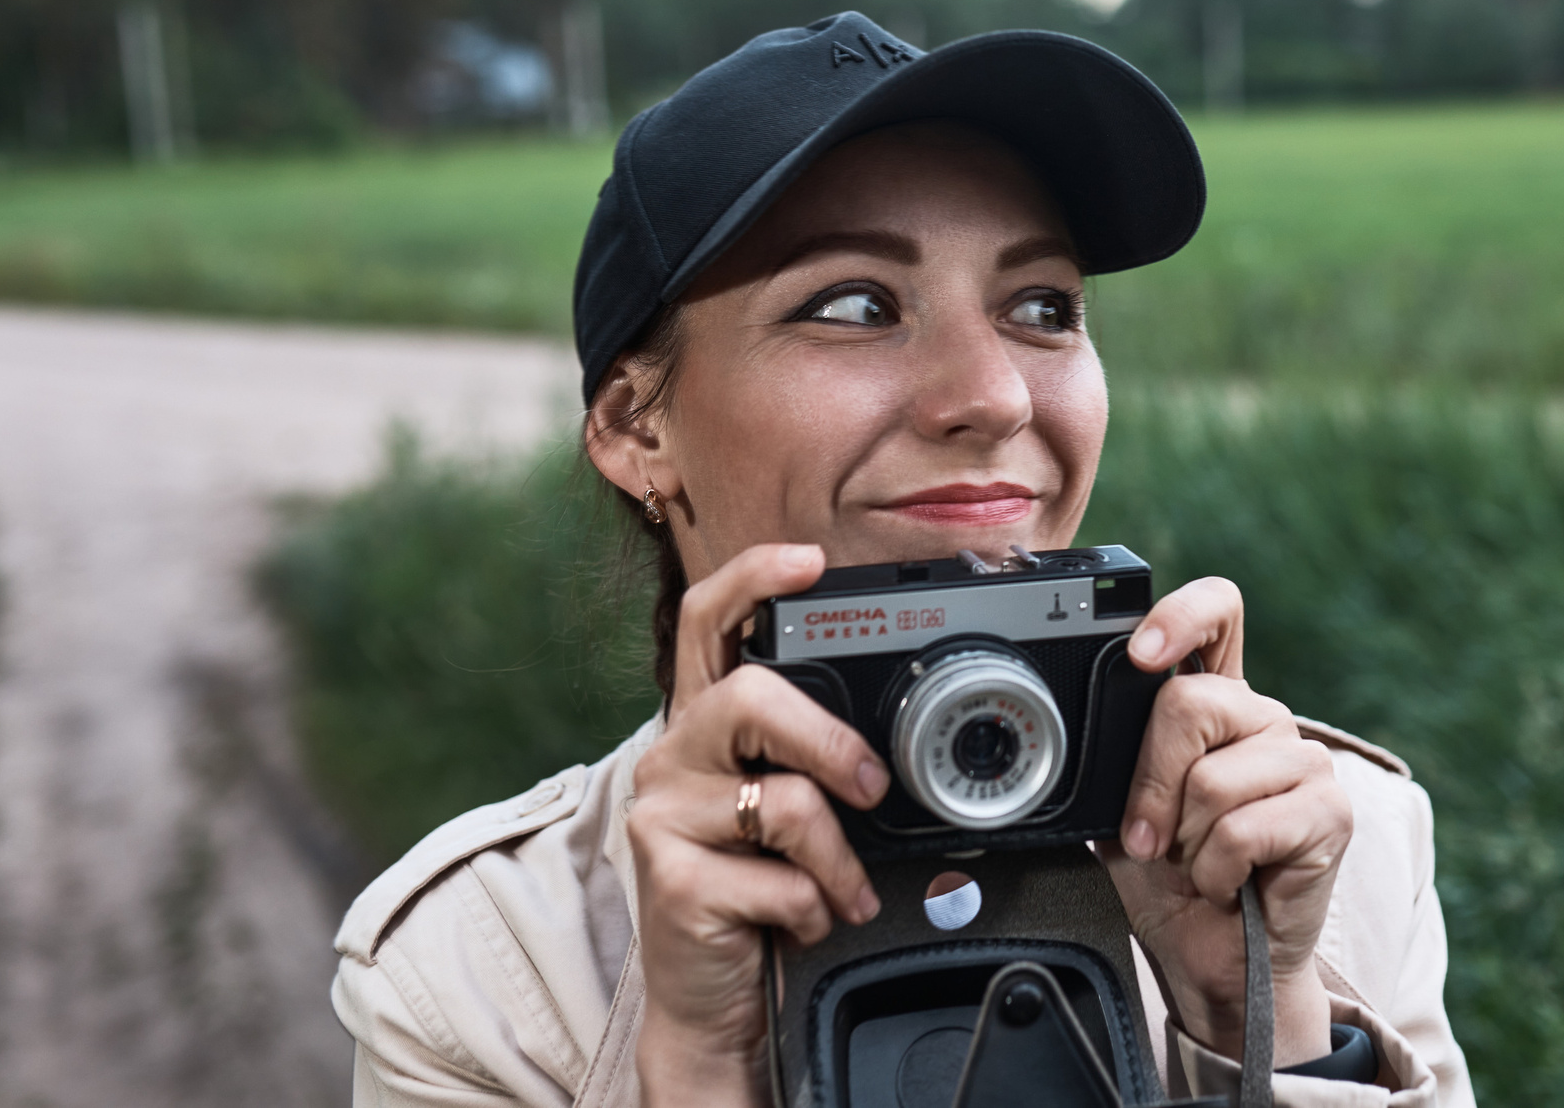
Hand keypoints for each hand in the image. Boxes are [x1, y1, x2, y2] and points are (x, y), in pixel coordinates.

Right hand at [625, 545, 887, 1105]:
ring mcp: (664, 815)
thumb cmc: (760, 893)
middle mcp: (674, 755)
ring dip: (837, 856)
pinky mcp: (671, 879)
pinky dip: (814, 908)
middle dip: (829, 739)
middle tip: (872, 785)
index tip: (808, 562)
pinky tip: (800, 923)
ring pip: (781, 800)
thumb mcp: (788, 813)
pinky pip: (779, 880)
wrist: (713, 1001)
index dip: (753, 579)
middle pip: (750, 697)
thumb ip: (816, 761)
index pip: (709, 622)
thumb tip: (899, 747)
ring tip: (846, 888)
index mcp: (706, 724)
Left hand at [1102, 577, 1350, 1069]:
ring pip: (1212, 778)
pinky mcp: (1331, 811)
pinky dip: (1218, 869)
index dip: (1181, 615)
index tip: (1141, 654)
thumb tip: (1086, 730)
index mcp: (1217, 703)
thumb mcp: (1121, 812)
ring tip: (1201, 861)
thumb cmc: (1170, 883)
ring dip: (1187, 840)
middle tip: (1152, 836)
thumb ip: (1116, 761)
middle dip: (1151, 784)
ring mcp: (1304, 761)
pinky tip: (1231, 881)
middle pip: (1191, 703)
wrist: (1215, 961)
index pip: (1218, 612)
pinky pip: (1244, 828)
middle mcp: (1264, 718)